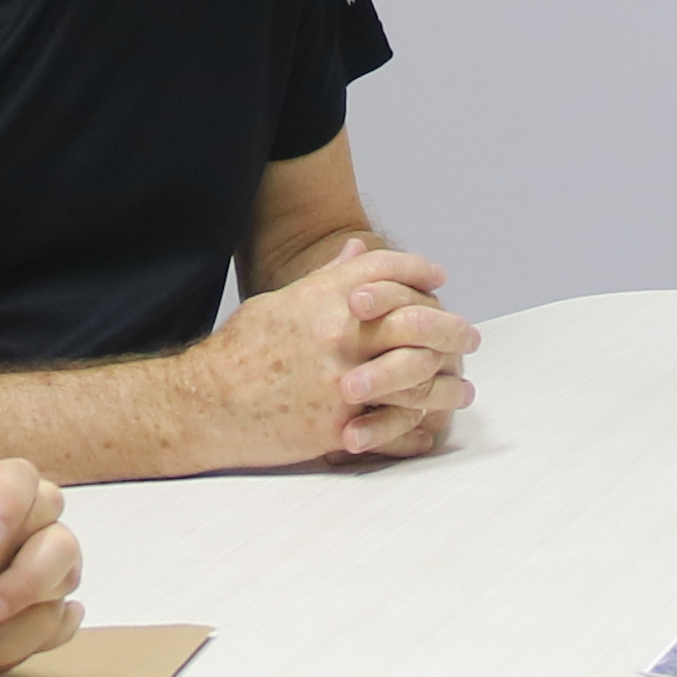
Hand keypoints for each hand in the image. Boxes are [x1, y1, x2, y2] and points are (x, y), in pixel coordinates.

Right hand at [209, 236, 482, 462]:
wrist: (206, 404)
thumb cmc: (240, 351)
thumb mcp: (281, 304)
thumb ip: (327, 280)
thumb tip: (358, 251)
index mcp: (322, 297)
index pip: (386, 269)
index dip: (418, 270)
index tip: (439, 280)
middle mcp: (338, 331)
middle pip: (416, 319)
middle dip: (451, 328)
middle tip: (470, 338)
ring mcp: (341, 378)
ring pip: (416, 374)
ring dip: (446, 382)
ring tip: (461, 387)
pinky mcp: (338, 421)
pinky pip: (394, 422)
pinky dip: (418, 425)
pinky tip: (432, 426)